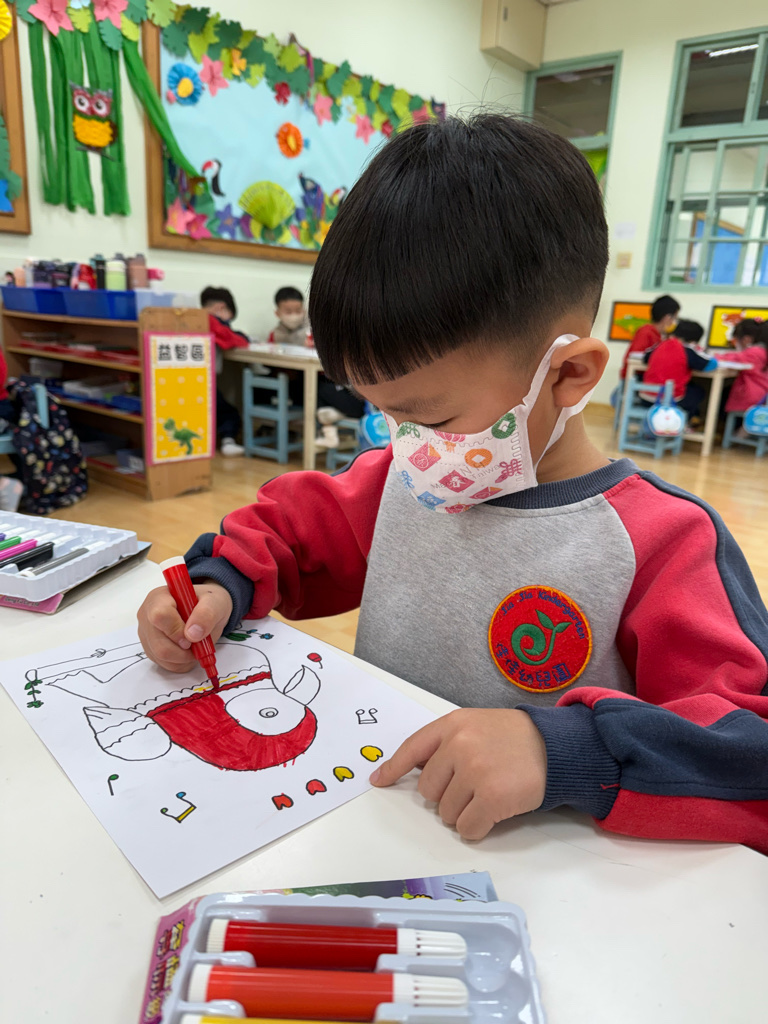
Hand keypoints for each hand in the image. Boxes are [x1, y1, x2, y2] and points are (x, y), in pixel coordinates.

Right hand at [137, 581, 232, 672]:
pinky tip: (189, 651)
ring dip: (184, 658)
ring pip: (161, 656)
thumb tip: (193, 634)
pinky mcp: (150, 649)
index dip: (177, 631)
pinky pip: (164, 664)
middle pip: (158, 643)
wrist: (205, 611)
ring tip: (196, 645)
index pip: (159, 616)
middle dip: (183, 650)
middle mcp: (147, 615)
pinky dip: (181, 663)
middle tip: (199, 644)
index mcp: (159, 597)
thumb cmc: (207, 603)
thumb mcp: (215, 602)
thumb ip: (206, 614)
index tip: (193, 637)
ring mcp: (147, 634)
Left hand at [371, 708, 546, 839]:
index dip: (393, 768)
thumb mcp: (476, 725)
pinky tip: (494, 812)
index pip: (412, 748)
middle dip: (446, 795)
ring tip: (488, 794)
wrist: (556, 746)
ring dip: (464, 812)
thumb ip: (446, 743)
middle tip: (473, 786)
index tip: (379, 781)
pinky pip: (466, 827)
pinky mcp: (491, 797)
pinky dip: (477, 827)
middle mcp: (459, 745)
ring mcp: (474, 771)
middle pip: (428, 790)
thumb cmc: (514, 739)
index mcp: (452, 724)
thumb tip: (415, 772)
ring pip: (446, 813)